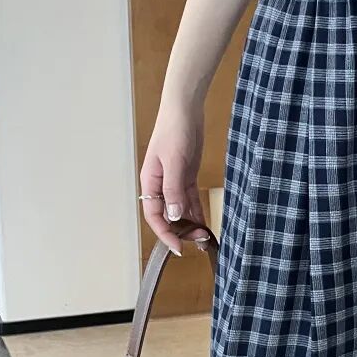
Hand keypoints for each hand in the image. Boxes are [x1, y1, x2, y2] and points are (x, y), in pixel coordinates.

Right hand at [139, 102, 210, 256]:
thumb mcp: (174, 162)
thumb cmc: (175, 131)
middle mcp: (160, 185)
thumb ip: (173, 190)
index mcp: (150, 182)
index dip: (165, 233)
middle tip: (199, 241)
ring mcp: (174, 182)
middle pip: (168, 216)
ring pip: (181, 210)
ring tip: (205, 239)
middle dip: (181, 231)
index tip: (178, 247)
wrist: (185, 110)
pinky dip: (198, 212)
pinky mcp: (187, 177)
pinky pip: (191, 200)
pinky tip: (206, 224)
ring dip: (191, 225)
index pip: (154, 216)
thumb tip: (173, 216)